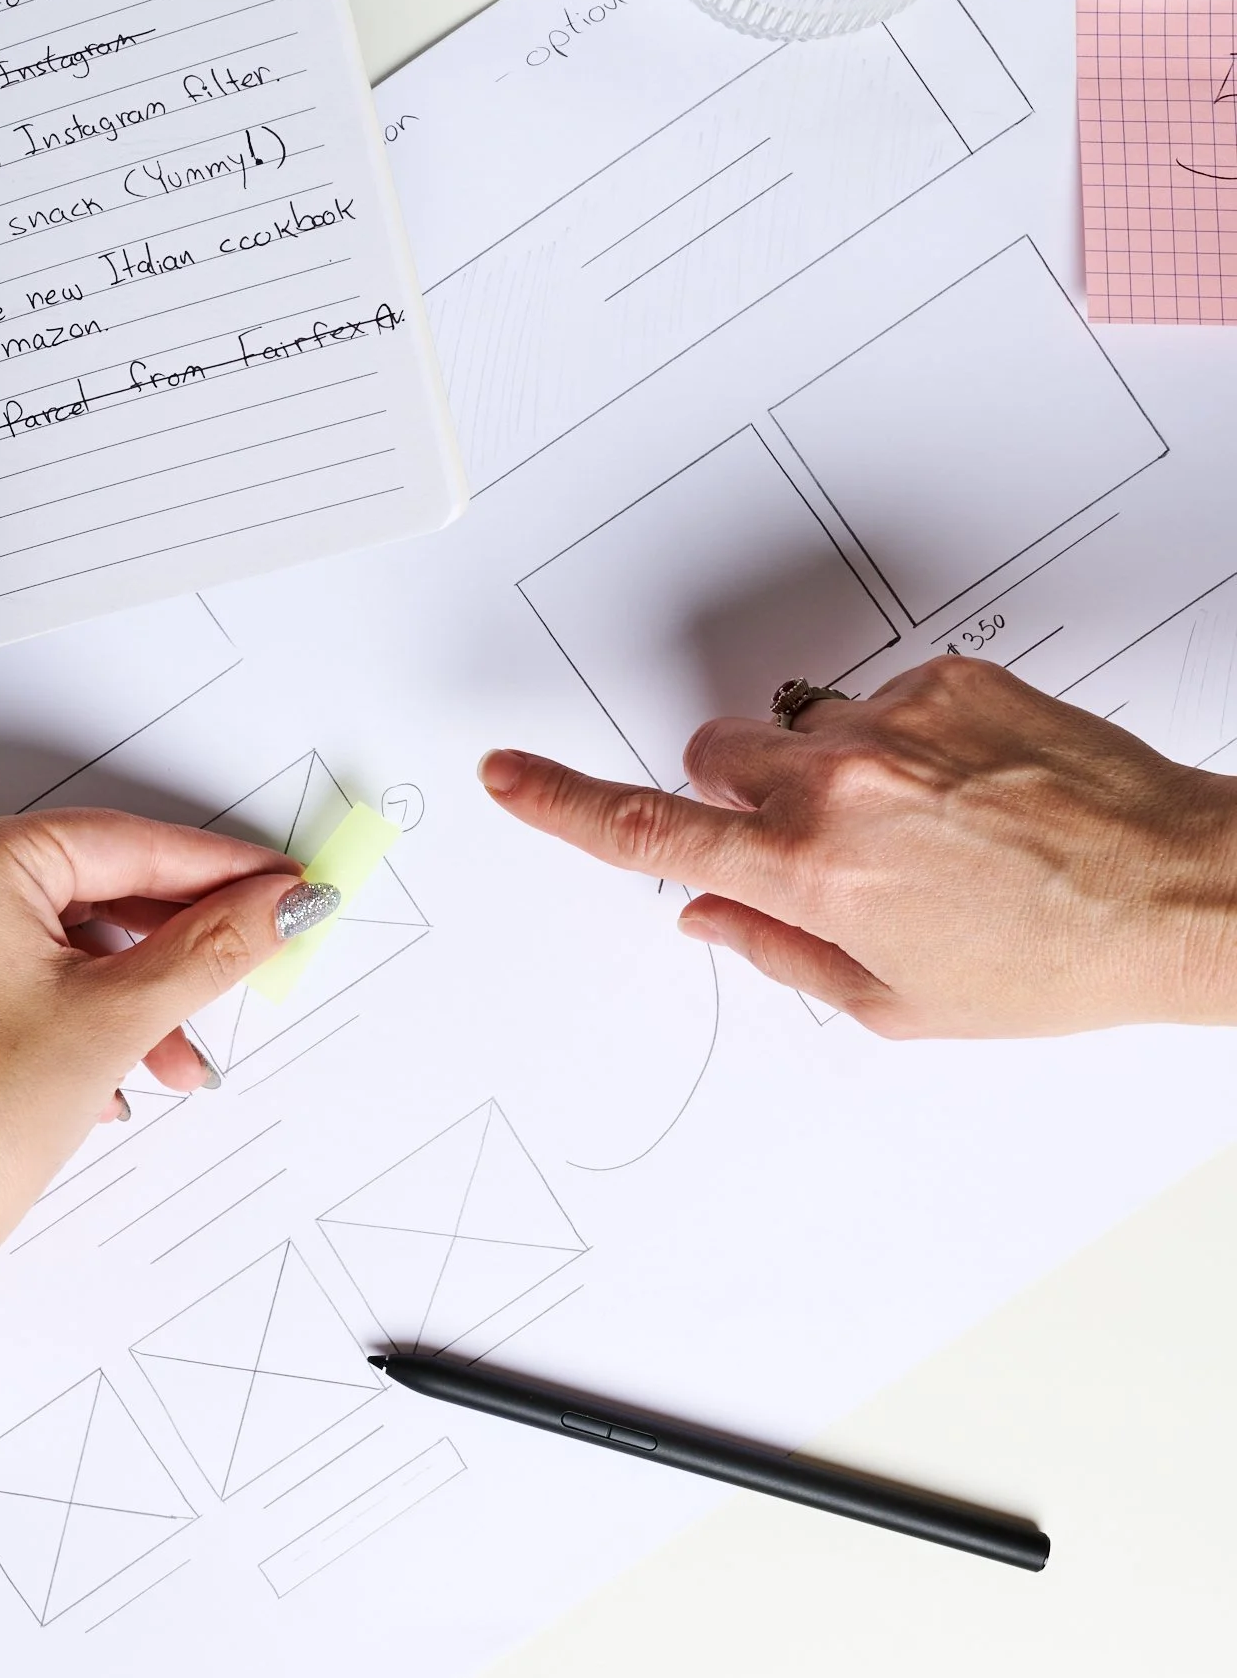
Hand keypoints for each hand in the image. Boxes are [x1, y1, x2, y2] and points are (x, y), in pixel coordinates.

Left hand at [0, 808, 320, 1580]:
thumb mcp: (117, 1020)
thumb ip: (214, 946)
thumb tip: (280, 902)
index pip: (126, 844)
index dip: (220, 869)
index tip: (283, 883)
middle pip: (91, 886)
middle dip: (173, 946)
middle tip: (247, 963)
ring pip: (55, 935)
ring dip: (127, 992)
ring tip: (172, 1059)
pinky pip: (12, 965)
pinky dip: (72, 1006)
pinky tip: (108, 1071)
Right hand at [481, 656, 1236, 1039]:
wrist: (1183, 891)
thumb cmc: (1051, 962)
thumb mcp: (895, 1000)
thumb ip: (774, 948)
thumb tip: (706, 912)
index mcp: (810, 872)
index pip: (647, 830)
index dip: (560, 803)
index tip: (508, 775)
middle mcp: (839, 781)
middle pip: (715, 753)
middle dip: (738, 794)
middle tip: (810, 844)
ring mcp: (895, 720)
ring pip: (797, 727)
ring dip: (824, 769)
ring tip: (917, 823)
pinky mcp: (948, 678)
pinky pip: (878, 701)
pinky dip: (898, 742)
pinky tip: (964, 790)